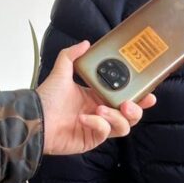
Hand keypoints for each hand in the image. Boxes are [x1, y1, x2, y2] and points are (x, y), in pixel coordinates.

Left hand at [36, 41, 154, 154]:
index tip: (149, 92)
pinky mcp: (92, 139)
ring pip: (123, 127)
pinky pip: (105, 133)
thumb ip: (71, 56)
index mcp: (98, 97)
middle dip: (136, 110)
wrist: (34, 119)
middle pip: (130, 115)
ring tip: (101, 108)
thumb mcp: (61, 72)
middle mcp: (101, 112)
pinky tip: (84, 118)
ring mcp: (98, 128)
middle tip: (129, 104)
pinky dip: (98, 123)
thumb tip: (86, 43)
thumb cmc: (46, 98)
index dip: (140, 96)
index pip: (125, 97)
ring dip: (116, 117)